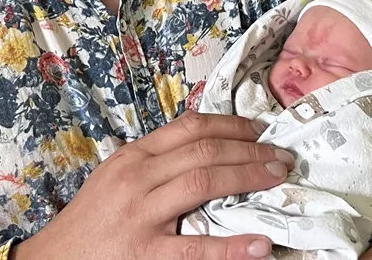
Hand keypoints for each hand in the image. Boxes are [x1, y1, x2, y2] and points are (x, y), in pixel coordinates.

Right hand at [12, 111, 294, 259]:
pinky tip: (259, 244)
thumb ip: (156, 162)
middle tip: (281, 155)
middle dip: (249, 150)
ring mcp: (141, 215)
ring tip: (278, 178)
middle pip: (203, 150)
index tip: (259, 130)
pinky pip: (195, 248)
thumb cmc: (90, 221)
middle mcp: (137, 178)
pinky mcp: (145, 254)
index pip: (189, 128)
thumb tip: (207, 149)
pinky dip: (232, 247)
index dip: (230, 124)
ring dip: (247, 177)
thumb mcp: (117, 178)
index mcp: (133, 157)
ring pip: (203, 182)